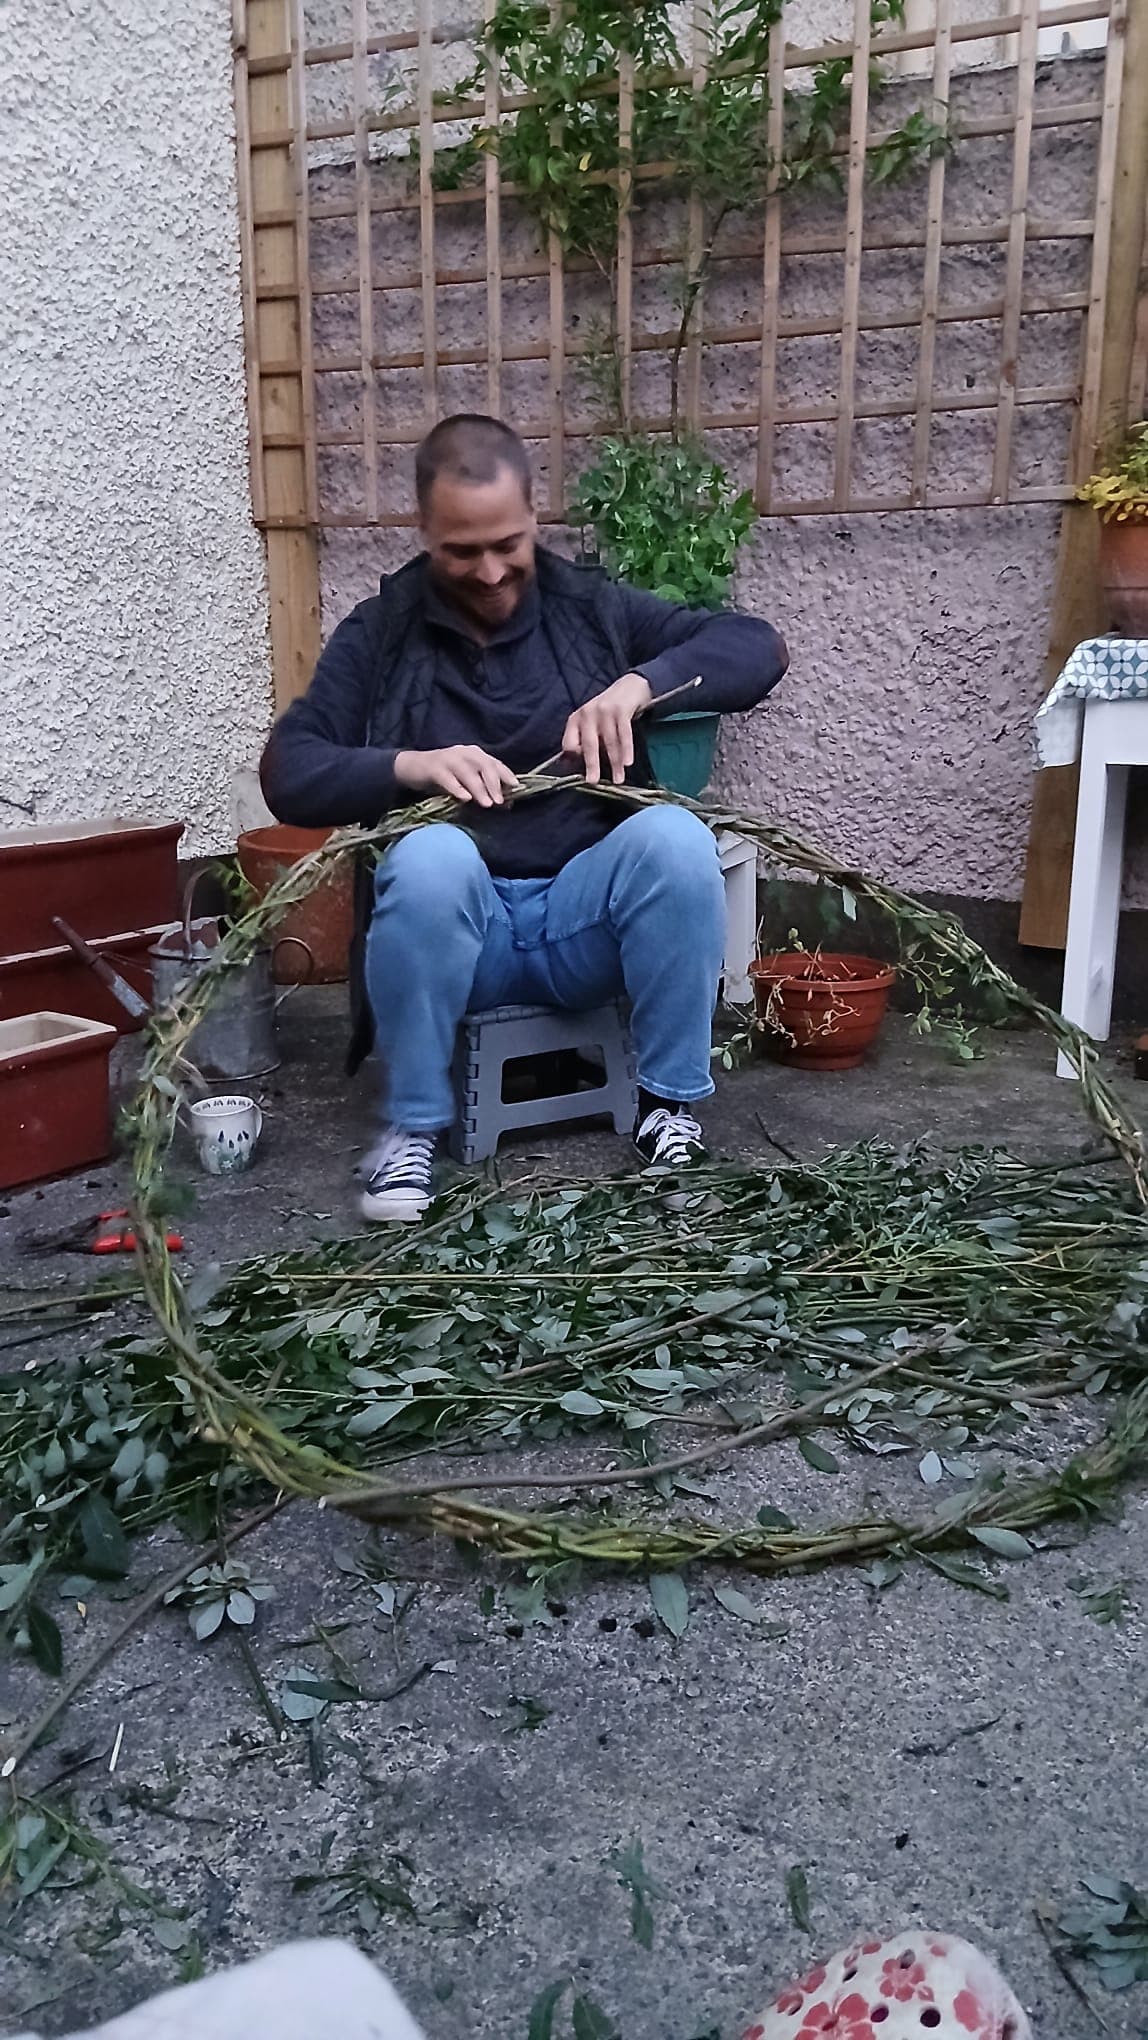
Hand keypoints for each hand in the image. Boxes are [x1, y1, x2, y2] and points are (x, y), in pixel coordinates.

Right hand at [393, 745, 518, 807]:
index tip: (516, 787)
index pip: (494, 763)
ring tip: (487, 804)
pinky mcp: (434, 768)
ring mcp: (448, 758)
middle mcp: (463, 752)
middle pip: (484, 765)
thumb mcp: (466, 781)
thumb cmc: (444, 776)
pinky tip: (464, 798)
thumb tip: (506, 804)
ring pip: (468, 772)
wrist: (412, 768)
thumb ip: (484, 789)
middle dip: (494, 783)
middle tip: (499, 801)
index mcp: (474, 754)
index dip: (505, 774)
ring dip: (479, 788)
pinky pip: (448, 778)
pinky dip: (457, 788)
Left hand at [561, 672, 653, 784]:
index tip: (582, 771)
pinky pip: (624, 735)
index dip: (574, 758)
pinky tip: (628, 762)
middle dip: (591, 764)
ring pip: (609, 742)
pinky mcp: (620, 710)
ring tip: (618, 779)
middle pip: (588, 744)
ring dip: (614, 763)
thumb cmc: (609, 710)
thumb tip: (578, 765)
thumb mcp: (592, 722)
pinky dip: (626, 749)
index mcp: (576, 719)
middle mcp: (587, 714)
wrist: (631, 686)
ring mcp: (604, 711)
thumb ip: (585, 739)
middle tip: (593, 782)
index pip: (569, 743)